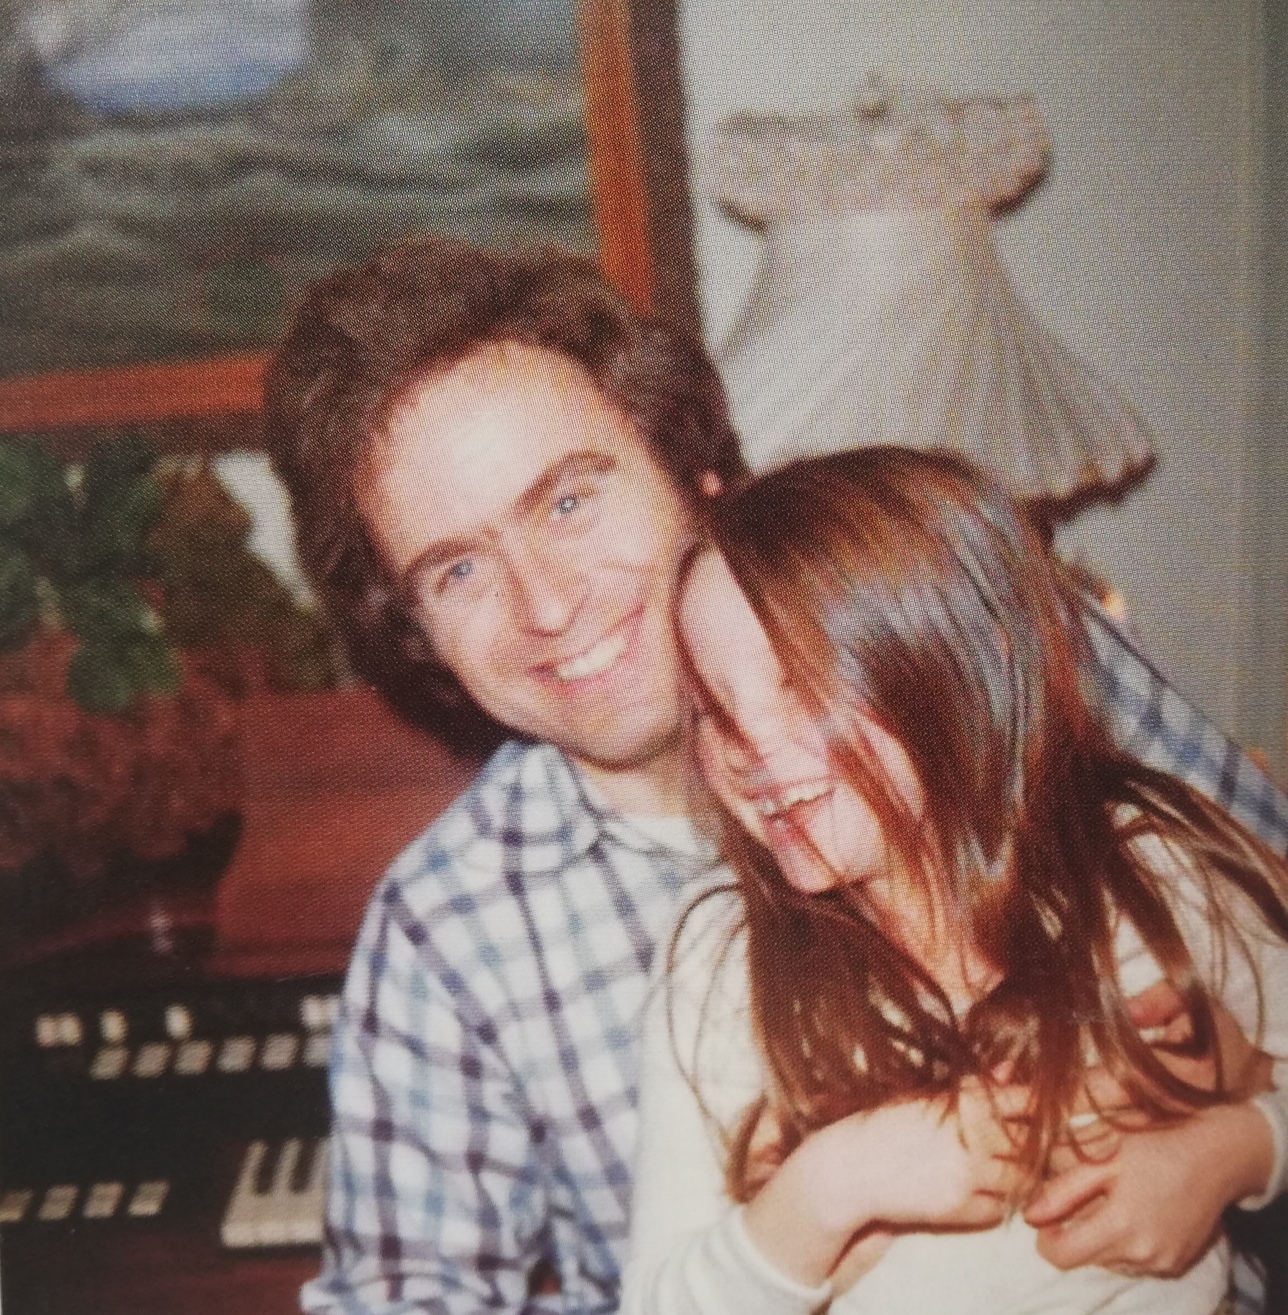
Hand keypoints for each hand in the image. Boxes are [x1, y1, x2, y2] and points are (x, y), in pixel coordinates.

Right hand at [840, 1079, 1028, 1229]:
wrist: (852, 1166)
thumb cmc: (886, 1124)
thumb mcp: (927, 1096)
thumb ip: (973, 1086)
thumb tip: (1010, 1069)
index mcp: (967, 1098)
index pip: (1028, 1100)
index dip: (1035, 1109)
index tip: (1029, 1116)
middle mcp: (976, 1132)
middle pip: (1032, 1142)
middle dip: (1030, 1146)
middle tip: (1015, 1150)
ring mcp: (971, 1171)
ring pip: (1022, 1179)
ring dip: (1015, 1177)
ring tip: (996, 1173)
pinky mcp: (962, 1206)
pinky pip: (999, 1209)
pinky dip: (994, 1204)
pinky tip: (976, 1194)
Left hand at [1025, 1102, 1274, 1275]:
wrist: (1214, 1156)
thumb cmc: (1153, 1146)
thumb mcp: (1101, 1159)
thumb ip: (1063, 1191)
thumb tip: (1029, 1217)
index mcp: (1120, 1228)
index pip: (1063, 1257)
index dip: (1047, 1239)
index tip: (1047, 1215)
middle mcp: (1143, 1255)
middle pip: (1086, 1259)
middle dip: (1075, 1233)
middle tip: (1083, 1196)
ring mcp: (1163, 1263)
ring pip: (1110, 1260)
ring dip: (1102, 1238)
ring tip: (1113, 1199)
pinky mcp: (1177, 1263)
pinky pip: (1136, 1261)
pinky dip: (1127, 1242)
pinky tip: (1135, 1210)